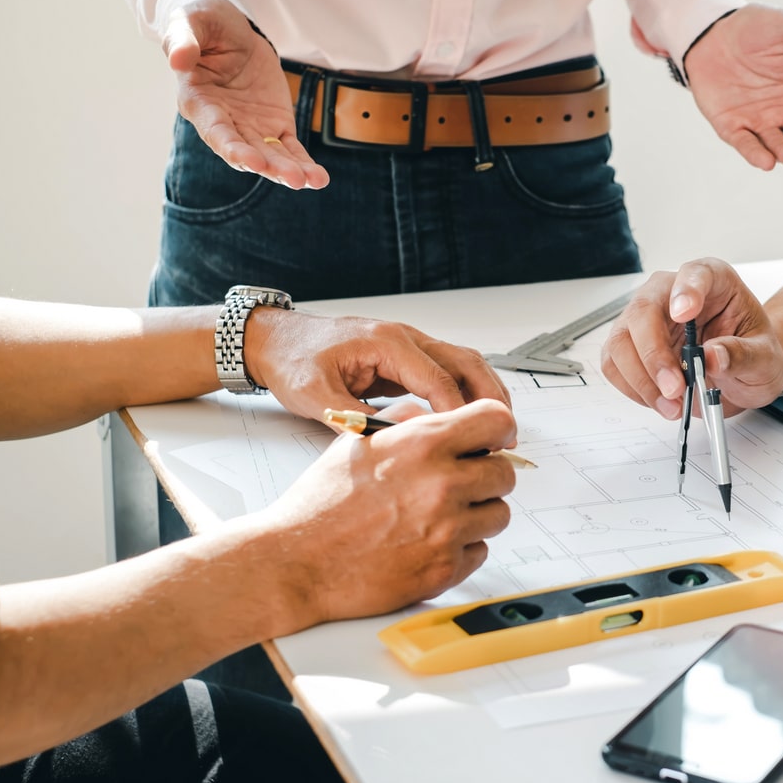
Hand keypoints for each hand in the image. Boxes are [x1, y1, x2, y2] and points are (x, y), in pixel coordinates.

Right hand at [163, 0, 328, 189]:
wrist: (229, 28)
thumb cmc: (202, 23)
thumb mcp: (190, 22)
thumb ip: (183, 40)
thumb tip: (177, 59)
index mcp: (199, 102)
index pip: (216, 131)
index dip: (233, 148)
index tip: (252, 161)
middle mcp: (224, 122)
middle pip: (246, 150)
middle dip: (269, 166)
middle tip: (293, 179)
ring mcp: (250, 126)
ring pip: (270, 155)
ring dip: (289, 170)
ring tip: (310, 181)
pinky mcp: (274, 124)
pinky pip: (289, 148)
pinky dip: (303, 163)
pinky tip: (318, 178)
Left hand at [245, 308, 510, 419]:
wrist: (277, 341)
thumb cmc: (293, 361)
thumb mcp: (315, 395)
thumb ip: (352, 419)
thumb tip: (389, 443)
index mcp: (386, 342)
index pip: (438, 378)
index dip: (460, 413)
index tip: (475, 442)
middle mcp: (405, 338)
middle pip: (466, 363)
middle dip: (491, 399)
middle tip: (505, 435)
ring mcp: (409, 345)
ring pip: (464, 364)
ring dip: (486, 394)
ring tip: (498, 430)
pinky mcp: (406, 358)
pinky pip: (448, 372)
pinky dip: (468, 393)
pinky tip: (472, 420)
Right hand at [256, 397, 516, 625]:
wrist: (295, 561)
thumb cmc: (320, 504)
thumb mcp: (358, 440)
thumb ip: (405, 419)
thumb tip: (436, 413)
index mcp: (422, 444)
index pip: (497, 421)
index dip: (498, 430)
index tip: (493, 442)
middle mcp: (441, 485)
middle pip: (505, 473)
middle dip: (485, 477)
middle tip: (458, 484)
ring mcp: (446, 530)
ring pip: (498, 515)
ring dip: (477, 515)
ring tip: (438, 516)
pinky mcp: (444, 569)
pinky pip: (480, 551)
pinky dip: (462, 549)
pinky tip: (428, 542)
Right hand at [601, 258, 782, 419]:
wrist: (742, 372)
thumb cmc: (752, 354)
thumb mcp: (765, 360)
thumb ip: (743, 356)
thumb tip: (713, 356)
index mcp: (713, 281)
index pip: (695, 273)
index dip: (686, 290)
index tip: (684, 314)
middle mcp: (673, 293)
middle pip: (644, 309)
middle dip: (654, 354)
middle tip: (674, 388)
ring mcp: (646, 318)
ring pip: (621, 340)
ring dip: (641, 379)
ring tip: (672, 405)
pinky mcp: (631, 345)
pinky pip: (614, 364)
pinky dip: (633, 388)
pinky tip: (659, 400)